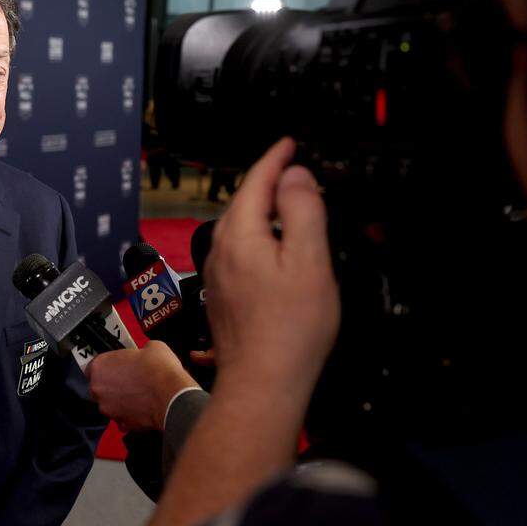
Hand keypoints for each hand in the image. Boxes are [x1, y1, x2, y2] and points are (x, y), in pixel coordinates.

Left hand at [87, 341, 197, 431]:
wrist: (173, 396)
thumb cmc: (160, 371)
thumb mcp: (152, 347)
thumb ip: (140, 350)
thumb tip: (145, 352)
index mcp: (100, 366)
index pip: (93, 366)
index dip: (108, 366)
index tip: (117, 366)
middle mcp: (98, 389)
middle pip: (100, 386)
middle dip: (112, 384)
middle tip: (130, 379)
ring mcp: (108, 408)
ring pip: (110, 403)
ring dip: (120, 399)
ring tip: (139, 393)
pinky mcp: (121, 423)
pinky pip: (122, 417)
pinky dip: (130, 413)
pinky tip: (143, 405)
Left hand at [205, 138, 339, 397]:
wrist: (263, 382)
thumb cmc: (289, 330)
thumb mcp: (308, 260)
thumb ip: (302, 211)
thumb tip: (295, 176)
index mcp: (240, 236)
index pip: (255, 182)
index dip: (275, 158)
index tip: (289, 143)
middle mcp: (220, 251)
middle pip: (242, 202)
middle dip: (267, 180)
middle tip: (292, 166)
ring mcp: (217, 274)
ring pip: (239, 226)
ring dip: (262, 208)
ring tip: (287, 201)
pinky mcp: (222, 294)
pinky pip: (239, 249)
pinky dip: (257, 234)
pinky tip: (273, 247)